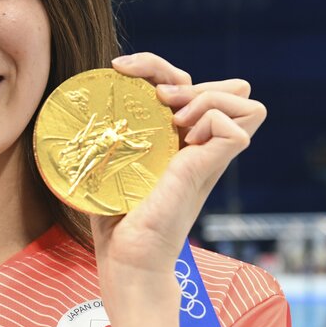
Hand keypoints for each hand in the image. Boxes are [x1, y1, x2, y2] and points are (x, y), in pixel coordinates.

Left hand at [90, 53, 265, 290]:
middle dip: (180, 75)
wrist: (127, 259)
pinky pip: (238, 125)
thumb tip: (82, 105)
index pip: (189, 82)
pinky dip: (210, 118)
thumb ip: (108, 138)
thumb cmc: (115, 219)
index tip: (120, 71)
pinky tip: (182, 137)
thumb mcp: (110, 166)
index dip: (157, 66)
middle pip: (225, 83)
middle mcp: (197, 142)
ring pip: (243, 97)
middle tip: (154, 98)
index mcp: (178, 138)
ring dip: (204, 94)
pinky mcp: (211, 168)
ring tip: (172, 115)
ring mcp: (208, 155)